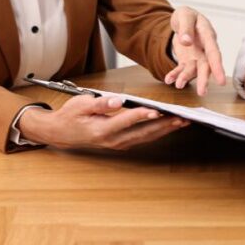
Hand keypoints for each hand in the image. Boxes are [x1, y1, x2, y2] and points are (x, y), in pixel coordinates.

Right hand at [18, 94, 189, 149]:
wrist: (62, 133)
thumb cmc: (71, 115)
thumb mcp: (81, 104)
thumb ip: (100, 103)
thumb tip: (117, 101)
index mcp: (101, 129)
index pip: (125, 121)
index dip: (141, 116)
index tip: (157, 110)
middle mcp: (112, 140)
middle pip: (142, 133)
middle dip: (163, 125)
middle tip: (181, 118)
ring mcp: (117, 144)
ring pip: (146, 137)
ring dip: (165, 130)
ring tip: (183, 121)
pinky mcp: (121, 143)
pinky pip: (143, 138)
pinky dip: (157, 132)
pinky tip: (169, 125)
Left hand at [164, 6, 225, 94]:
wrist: (181, 19)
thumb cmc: (186, 15)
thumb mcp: (184, 15)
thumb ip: (185, 27)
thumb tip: (186, 41)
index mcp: (207, 34)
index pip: (213, 51)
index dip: (217, 66)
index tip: (221, 80)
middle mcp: (205, 47)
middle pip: (207, 65)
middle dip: (204, 79)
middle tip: (202, 92)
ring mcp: (197, 54)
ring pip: (195, 69)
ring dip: (187, 77)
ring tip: (178, 85)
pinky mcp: (188, 59)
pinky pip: (183, 69)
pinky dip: (176, 74)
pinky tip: (169, 79)